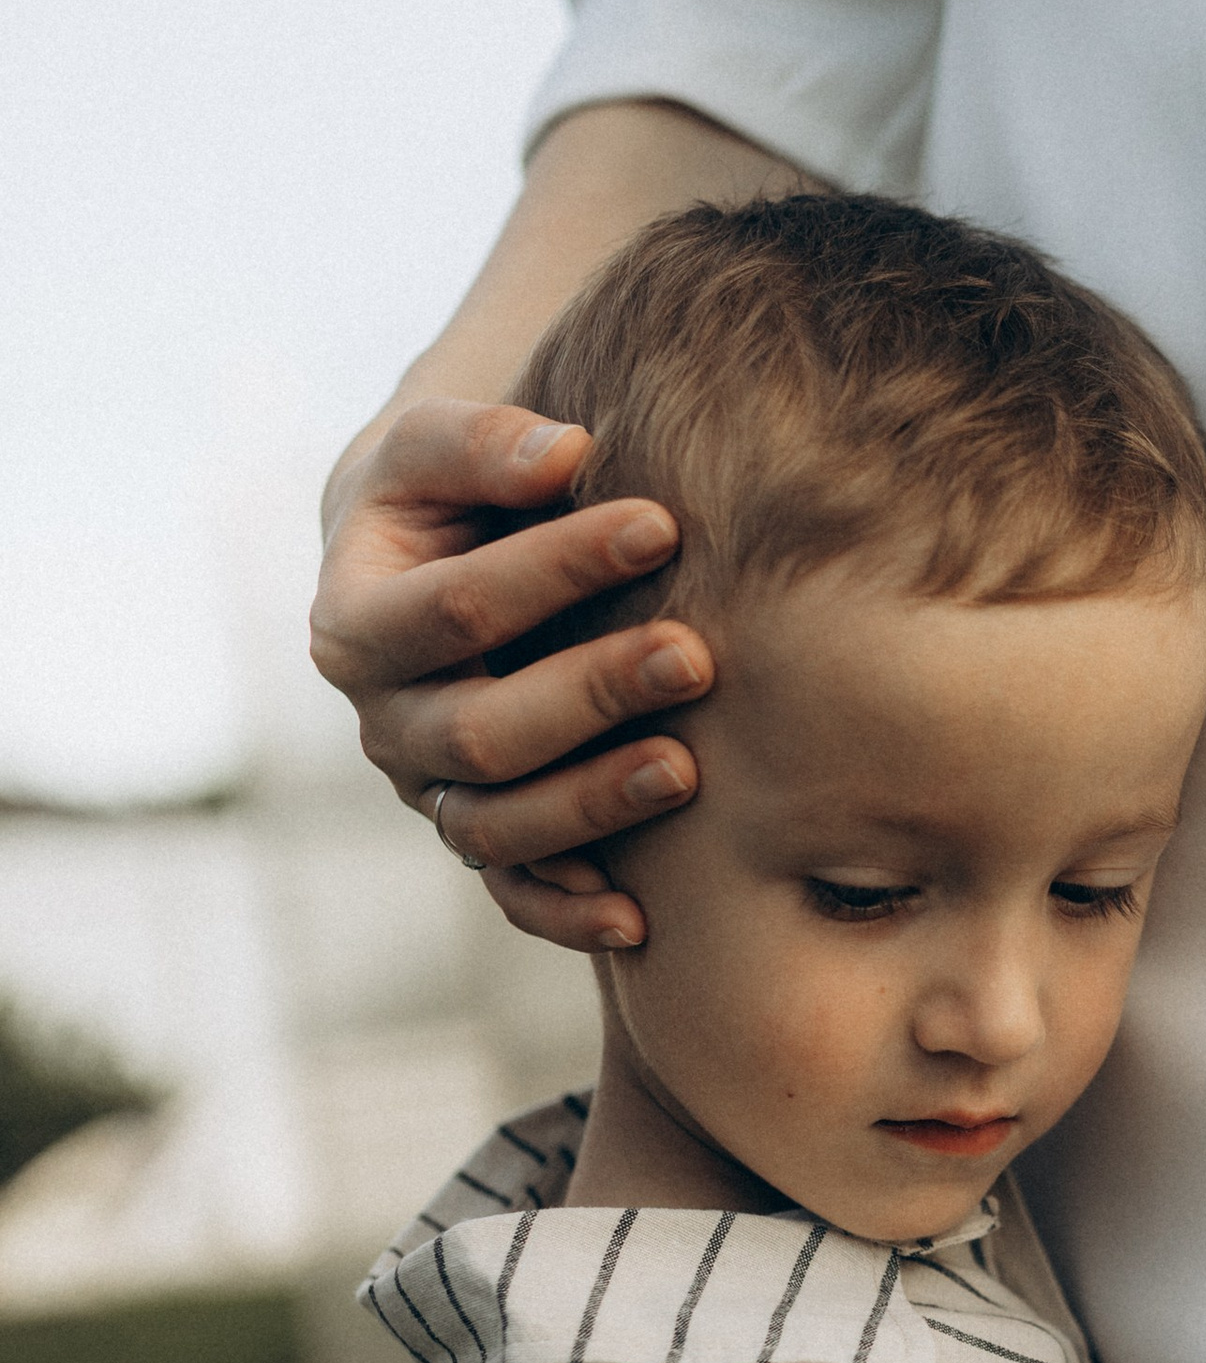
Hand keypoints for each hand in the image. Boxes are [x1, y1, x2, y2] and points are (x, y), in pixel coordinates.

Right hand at [310, 397, 713, 951]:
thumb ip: (486, 443)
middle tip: (694, 656)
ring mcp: (429, 791)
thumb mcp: (437, 447)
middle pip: (476, 733)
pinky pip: (513, 895)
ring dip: (592, 805)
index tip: (660, 523)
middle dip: (589, 696)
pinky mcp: (478, 836)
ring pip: (496, 827)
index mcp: (354, 625)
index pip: (455, 608)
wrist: (430, 564)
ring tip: (687, 771)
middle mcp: (383, 723)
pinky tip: (639, 919)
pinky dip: (567, 916)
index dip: (555, 568)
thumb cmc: (446, 494)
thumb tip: (563, 455)